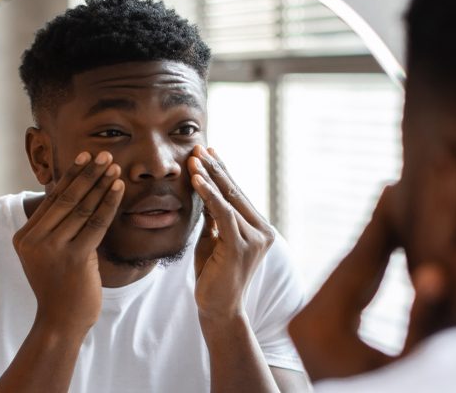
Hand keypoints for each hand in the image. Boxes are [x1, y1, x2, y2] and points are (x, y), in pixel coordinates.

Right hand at [12, 151, 124, 334]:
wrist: (61, 322)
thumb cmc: (61, 287)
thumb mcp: (50, 254)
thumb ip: (57, 228)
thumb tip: (77, 194)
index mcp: (24, 237)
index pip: (52, 199)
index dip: (71, 176)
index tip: (85, 156)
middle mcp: (34, 240)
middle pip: (66, 199)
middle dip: (88, 173)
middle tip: (104, 155)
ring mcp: (52, 249)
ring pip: (82, 208)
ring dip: (101, 185)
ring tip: (114, 167)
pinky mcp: (73, 258)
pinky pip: (96, 223)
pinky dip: (109, 203)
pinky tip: (118, 188)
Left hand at [187, 145, 273, 321]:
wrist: (218, 309)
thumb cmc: (214, 276)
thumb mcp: (214, 240)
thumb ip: (215, 218)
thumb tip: (207, 191)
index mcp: (259, 228)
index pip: (238, 194)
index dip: (222, 172)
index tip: (207, 152)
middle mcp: (262, 231)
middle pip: (235, 192)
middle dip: (215, 168)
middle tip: (199, 147)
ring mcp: (254, 239)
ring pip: (229, 200)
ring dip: (210, 177)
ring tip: (193, 159)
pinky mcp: (241, 247)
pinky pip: (223, 215)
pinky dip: (209, 195)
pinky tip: (197, 180)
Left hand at [289, 182, 412, 379]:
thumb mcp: (410, 365)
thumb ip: (421, 321)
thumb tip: (434, 274)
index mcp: (324, 327)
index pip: (360, 263)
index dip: (383, 226)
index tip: (396, 188)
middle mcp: (306, 321)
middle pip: (350, 263)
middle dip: (379, 228)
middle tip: (396, 188)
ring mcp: (305, 326)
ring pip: (346, 273)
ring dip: (373, 244)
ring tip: (393, 206)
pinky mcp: (313, 330)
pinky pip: (343, 288)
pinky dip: (366, 266)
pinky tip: (384, 245)